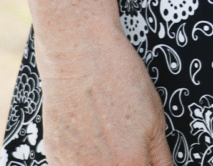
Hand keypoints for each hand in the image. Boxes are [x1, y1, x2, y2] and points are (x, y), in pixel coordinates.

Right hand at [32, 30, 173, 164]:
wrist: (80, 57)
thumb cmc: (119, 81)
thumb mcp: (156, 120)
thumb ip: (159, 158)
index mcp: (130, 164)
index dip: (145, 165)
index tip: (145, 160)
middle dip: (127, 164)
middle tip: (126, 146)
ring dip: (104, 163)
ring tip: (107, 140)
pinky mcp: (53, 158)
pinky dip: (82, 161)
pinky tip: (88, 140)